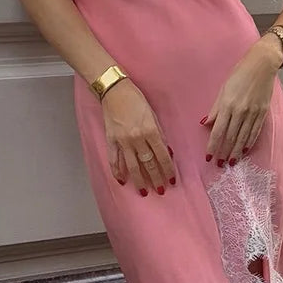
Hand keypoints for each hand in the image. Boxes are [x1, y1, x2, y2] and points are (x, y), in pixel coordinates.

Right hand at [101, 79, 175, 194]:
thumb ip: (159, 134)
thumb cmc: (136, 99)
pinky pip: (114, 160)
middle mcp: (136, 139)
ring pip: (132, 166)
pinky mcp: (111, 140)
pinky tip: (122, 181)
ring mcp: (122, 141)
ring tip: (144, 191)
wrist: (114, 90)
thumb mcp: (153, 114)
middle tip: (160, 190)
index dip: (167, 169)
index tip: (171, 180)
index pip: (162, 155)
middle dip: (155, 178)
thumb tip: (166, 151)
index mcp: (150, 131)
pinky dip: (117, 171)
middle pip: (148, 163)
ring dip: (139, 180)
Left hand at [201, 39, 281, 165]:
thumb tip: (206, 123)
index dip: (213, 145)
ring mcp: (253, 113)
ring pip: (243, 137)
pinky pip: (255, 132)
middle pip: (231, 137)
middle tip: (220, 164)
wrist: (262, 65)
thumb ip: (215, 108)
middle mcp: (240, 111)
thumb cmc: (239, 74)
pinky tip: (245, 150)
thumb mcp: (223, 89)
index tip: (209, 156)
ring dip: (236, 151)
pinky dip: (249, 142)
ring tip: (232, 162)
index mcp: (228, 105)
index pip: (218, 130)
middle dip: (224, 152)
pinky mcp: (262, 113)